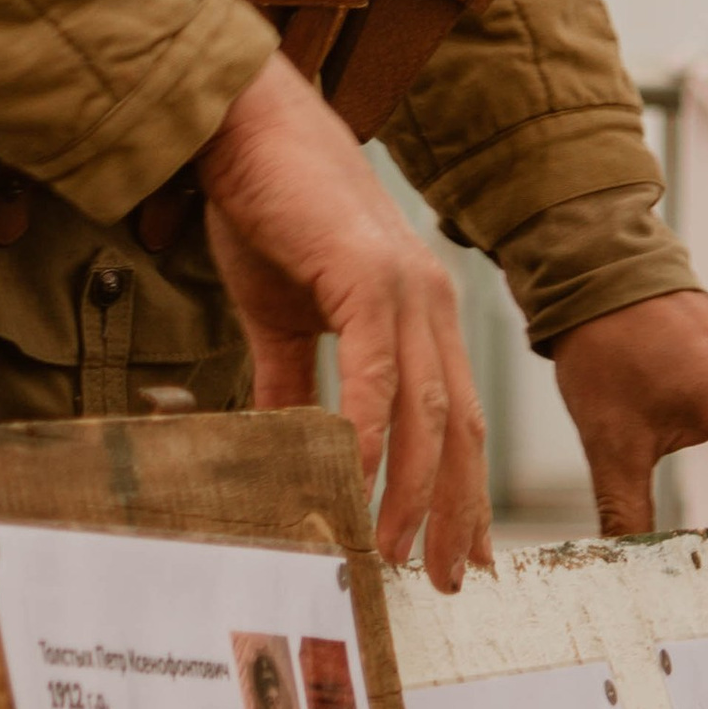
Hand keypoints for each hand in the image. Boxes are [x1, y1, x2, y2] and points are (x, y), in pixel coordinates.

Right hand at [195, 50, 490, 588]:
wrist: (244, 129)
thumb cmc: (267, 211)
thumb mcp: (284, 316)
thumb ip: (296, 382)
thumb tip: (292, 448)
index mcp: (421, 314)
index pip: (458, 419)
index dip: (463, 490)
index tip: (462, 554)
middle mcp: (429, 304)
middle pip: (461, 428)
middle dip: (455, 510)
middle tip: (447, 579)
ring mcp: (404, 288)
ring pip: (428, 409)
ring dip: (414, 488)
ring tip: (392, 550)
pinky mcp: (365, 273)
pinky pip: (374, 370)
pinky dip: (369, 430)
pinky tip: (354, 478)